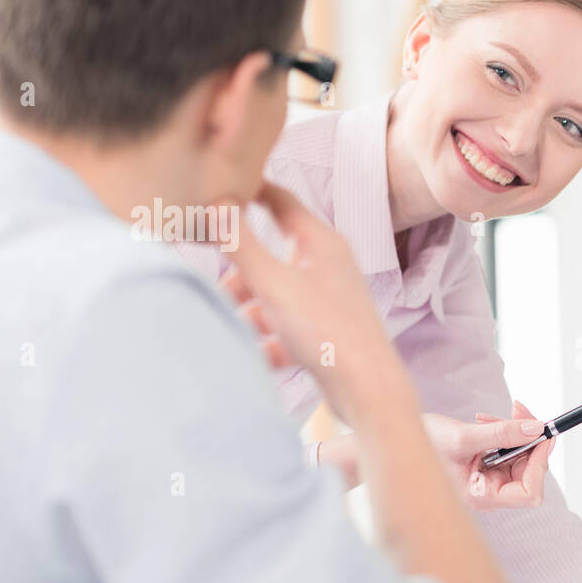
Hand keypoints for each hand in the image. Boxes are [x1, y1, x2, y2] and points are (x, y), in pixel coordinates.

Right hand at [218, 182, 411, 425]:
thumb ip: (241, 245)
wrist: (367, 390)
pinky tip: (264, 354)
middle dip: (242, 270)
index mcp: (320, 243)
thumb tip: (217, 203)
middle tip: (222, 287)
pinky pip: (286, 326)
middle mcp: (328, 265)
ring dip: (252, 307)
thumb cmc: (328, 333)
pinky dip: (270, 337)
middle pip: (271, 252)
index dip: (248, 191)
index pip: (279, 200)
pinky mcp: (326, 331)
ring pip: (275, 292)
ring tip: (240, 325)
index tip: (213, 192)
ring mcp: (328, 298)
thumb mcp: (274, 285)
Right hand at [426, 400, 552, 509]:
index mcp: (482, 496)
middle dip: (529, 440)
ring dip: (514, 432)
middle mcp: (488, 492)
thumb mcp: (463, 437)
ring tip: (488, 418)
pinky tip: (485, 422)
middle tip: (520, 411)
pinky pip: (508, 450)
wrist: (400, 439)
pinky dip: (503, 432)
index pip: (528, 493)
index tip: (542, 435)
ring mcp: (489, 479)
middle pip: (530, 472)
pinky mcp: (486, 466)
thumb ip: (502, 434)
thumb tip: (535, 430)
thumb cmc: (421, 446)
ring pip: (521, 458)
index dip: (539, 464)